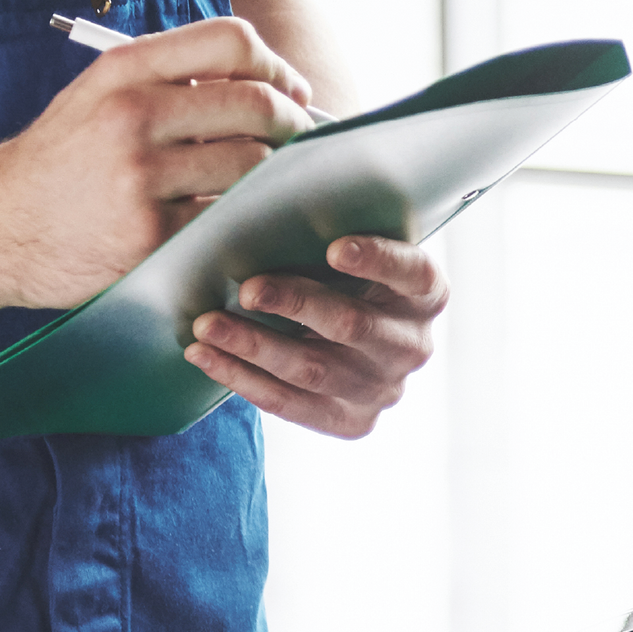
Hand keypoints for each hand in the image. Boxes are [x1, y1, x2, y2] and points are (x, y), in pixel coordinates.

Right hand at [0, 17, 314, 308]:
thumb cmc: (59, 161)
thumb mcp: (98, 94)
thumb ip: (168, 78)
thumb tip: (265, 81)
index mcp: (125, 70)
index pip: (231, 40)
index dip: (276, 66)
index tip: (290, 90)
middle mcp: (133, 115)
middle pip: (255, 103)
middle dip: (293, 122)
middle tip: (299, 141)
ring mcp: (141, 178)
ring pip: (252, 164)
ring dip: (275, 174)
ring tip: (271, 181)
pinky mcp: (148, 236)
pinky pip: (227, 218)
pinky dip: (246, 218)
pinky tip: (243, 220)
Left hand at [184, 236, 447, 437]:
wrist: (348, 338)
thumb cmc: (340, 275)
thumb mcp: (351, 251)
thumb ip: (326, 233)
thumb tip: (264, 209)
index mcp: (426, 293)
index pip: (412, 273)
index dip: (377, 260)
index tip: (334, 248)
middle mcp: (413, 345)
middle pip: (352, 325)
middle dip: (294, 304)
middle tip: (245, 289)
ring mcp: (385, 389)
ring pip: (313, 370)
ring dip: (253, 346)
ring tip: (207, 326)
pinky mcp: (353, 422)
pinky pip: (291, 405)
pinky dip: (243, 379)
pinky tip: (206, 357)